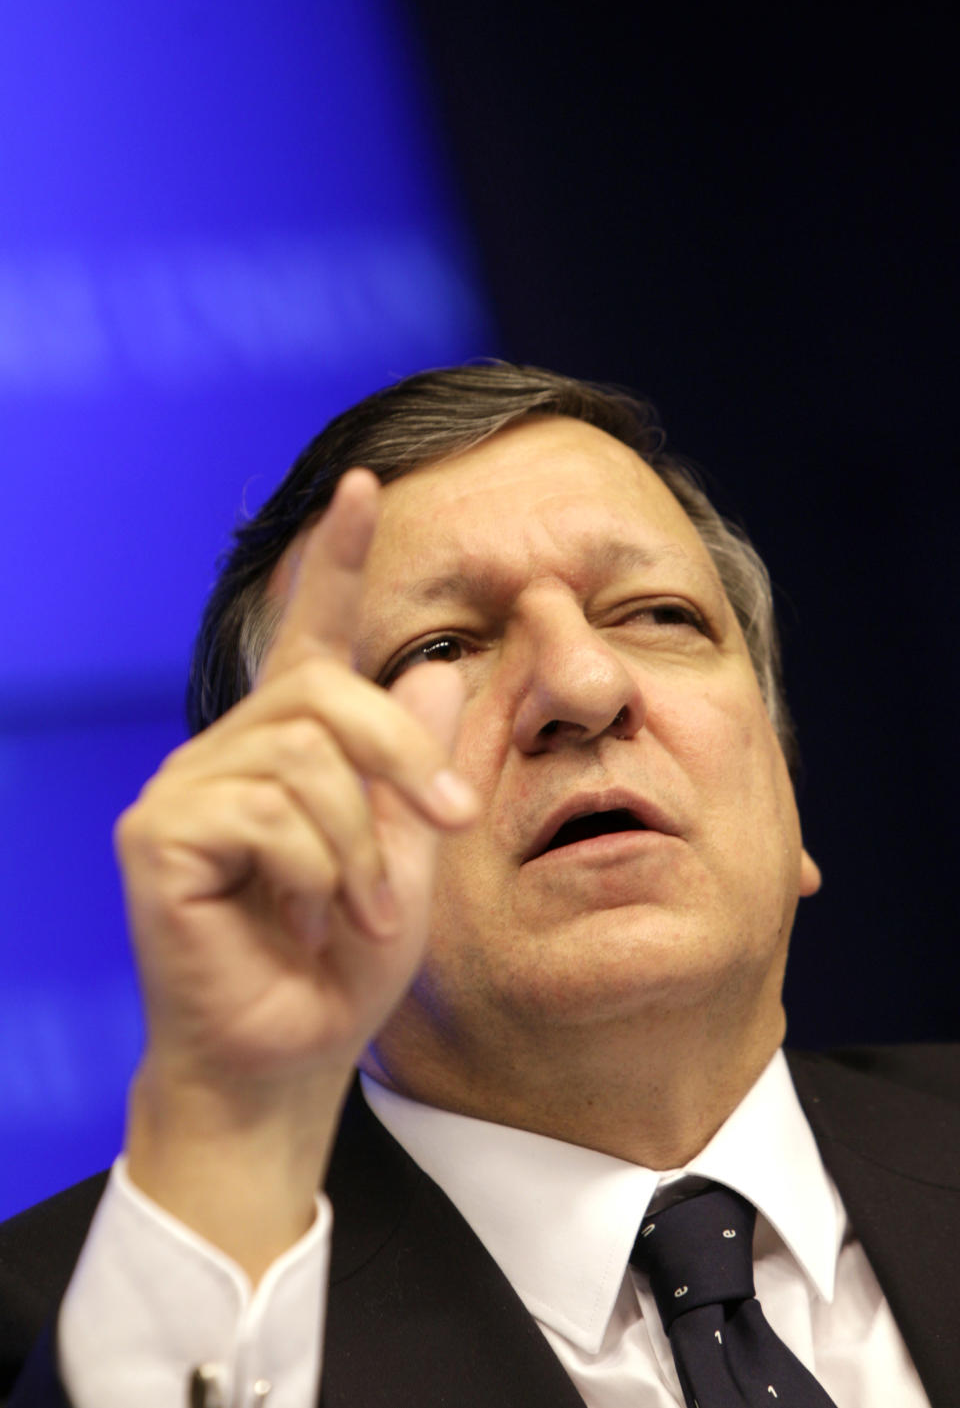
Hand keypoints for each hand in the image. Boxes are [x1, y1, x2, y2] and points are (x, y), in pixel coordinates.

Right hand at [116, 470, 475, 1274]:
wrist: (291, 1054)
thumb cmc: (344, 959)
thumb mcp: (410, 851)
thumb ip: (421, 761)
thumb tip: (442, 662)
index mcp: (292, 746)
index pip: (312, 635)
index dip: (338, 559)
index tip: (365, 481)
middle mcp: (231, 750)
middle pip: (326, 693)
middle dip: (403, 755)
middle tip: (448, 821)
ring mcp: (186, 788)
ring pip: (303, 756)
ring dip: (360, 843)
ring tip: (360, 907)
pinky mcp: (157, 834)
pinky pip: (263, 811)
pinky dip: (313, 867)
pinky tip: (301, 913)